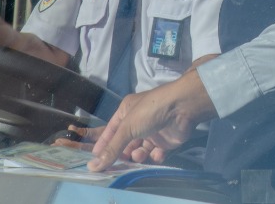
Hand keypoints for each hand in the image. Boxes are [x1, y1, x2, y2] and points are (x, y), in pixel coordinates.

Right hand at [87, 69, 217, 171]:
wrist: (182, 108)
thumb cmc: (150, 111)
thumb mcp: (127, 128)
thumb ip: (112, 148)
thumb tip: (93, 166)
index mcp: (127, 111)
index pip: (111, 130)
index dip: (104, 144)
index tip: (95, 160)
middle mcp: (139, 121)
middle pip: (126, 143)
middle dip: (123, 153)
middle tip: (119, 165)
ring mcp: (152, 131)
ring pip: (140, 150)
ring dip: (138, 155)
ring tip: (139, 155)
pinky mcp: (165, 141)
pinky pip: (156, 153)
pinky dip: (154, 156)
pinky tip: (156, 154)